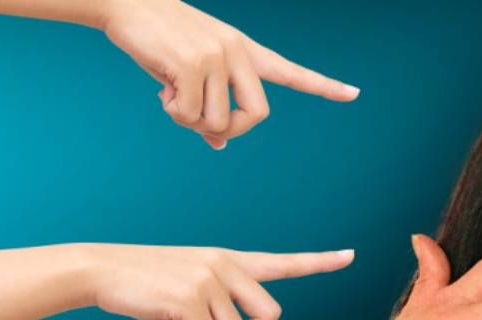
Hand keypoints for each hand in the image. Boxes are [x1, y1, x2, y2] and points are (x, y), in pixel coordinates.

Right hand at [85, 243, 354, 319]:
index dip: (319, 263)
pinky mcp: (189, 297)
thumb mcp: (192, 304)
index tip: (351, 255)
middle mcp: (226, 266)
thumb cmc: (149, 289)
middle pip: (270, 319)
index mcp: (231, 262)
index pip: (284, 264)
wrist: (102, 270)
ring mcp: (209, 279)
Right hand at [100, 0, 358, 148]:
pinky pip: (189, 115)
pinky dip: (173, 111)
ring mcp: (216, 57)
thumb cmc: (159, 40)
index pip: (290, 71)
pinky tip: (161, 88)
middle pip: (256, 115)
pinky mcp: (192, 64)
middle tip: (204, 125)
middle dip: (231, 129)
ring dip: (189, 120)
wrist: (126, 3)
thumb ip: (211, 103)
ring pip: (215, 121)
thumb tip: (219, 144)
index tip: (354, 93)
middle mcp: (237, 53)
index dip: (322, 86)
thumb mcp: (192, 71)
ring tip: (171, 94)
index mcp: (245, 51)